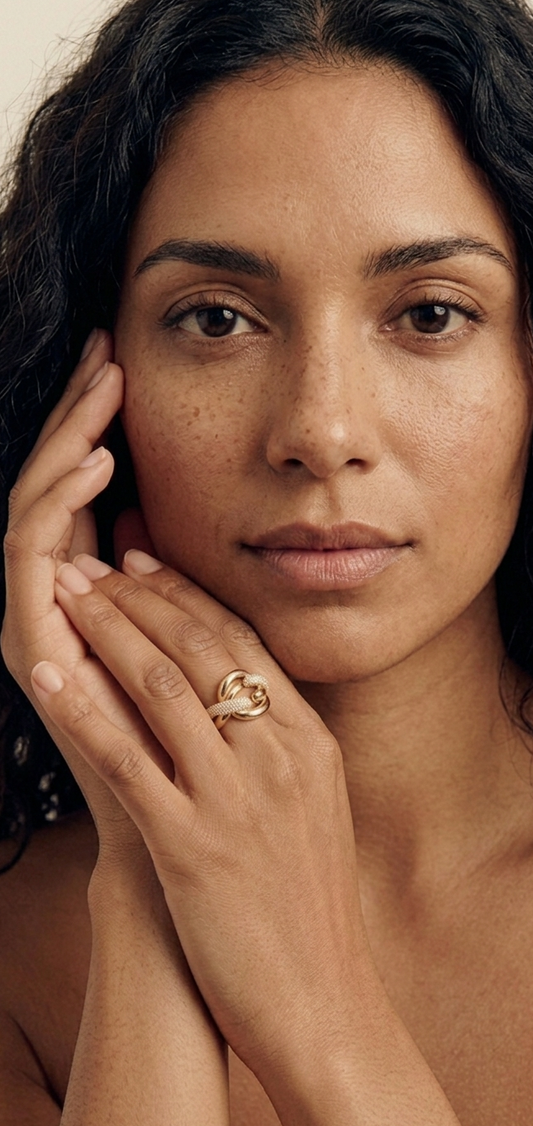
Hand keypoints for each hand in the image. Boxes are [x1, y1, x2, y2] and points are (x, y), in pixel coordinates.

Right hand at [1, 332, 171, 862]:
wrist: (180, 853)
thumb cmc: (205, 755)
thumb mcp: (207, 645)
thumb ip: (191, 583)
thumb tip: (197, 513)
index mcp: (95, 596)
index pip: (82, 491)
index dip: (96, 424)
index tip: (126, 360)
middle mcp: (56, 605)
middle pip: (53, 490)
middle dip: (75, 415)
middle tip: (104, 349)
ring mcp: (37, 626)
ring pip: (34, 512)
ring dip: (64, 445)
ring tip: (100, 390)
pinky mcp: (31, 652)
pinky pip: (31, 562)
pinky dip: (58, 507)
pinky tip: (98, 463)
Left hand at [28, 548, 367, 1094]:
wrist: (323, 999)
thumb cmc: (310, 908)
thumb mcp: (316, 806)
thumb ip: (282, 745)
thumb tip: (239, 693)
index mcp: (308, 743)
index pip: (240, 643)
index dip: (186, 595)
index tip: (145, 564)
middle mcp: (278, 756)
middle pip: (201, 648)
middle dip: (139, 596)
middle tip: (95, 563)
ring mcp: (237, 798)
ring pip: (163, 686)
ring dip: (108, 631)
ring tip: (70, 596)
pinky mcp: (193, 846)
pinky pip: (127, 759)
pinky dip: (84, 711)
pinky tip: (53, 679)